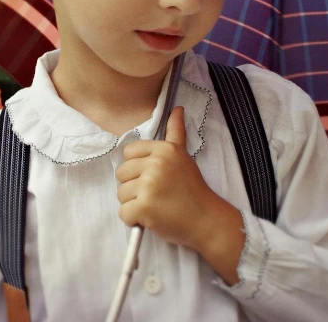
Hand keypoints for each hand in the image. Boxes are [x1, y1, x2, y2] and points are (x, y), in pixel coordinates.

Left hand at [115, 106, 221, 251]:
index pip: (129, 153)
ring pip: (121, 194)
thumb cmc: (192, 189)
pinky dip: (134, 220)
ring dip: (134, 204)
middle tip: (156, 195)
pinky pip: (124, 213)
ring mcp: (149, 186)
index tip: (154, 178)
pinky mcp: (144, 208)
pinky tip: (151, 219)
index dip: (137, 168)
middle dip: (134, 187)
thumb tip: (176, 108)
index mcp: (163, 149)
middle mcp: (156, 164)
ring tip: (155, 206)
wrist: (207, 220)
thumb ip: (176, 132)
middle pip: (121, 173)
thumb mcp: (183, 156)